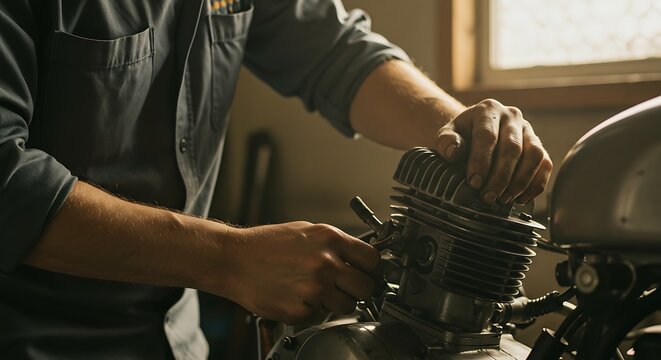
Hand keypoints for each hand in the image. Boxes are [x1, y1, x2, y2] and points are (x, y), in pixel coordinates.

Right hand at [217, 222, 379, 323]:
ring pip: (348, 306)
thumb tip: (359, 258)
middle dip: (358, 289)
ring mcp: (314, 288)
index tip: (367, 273)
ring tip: (318, 291)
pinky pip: (322, 316)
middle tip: (345, 286)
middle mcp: (325, 263)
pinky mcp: (301, 310)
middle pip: (366, 287)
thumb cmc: (267, 244)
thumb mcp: (307, 231)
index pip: (373, 260)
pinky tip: (298, 296)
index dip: (372, 269)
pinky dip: (314, 310)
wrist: (234, 259)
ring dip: (338, 303)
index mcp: (330, 239)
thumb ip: (335, 245)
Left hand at [434, 99, 552, 204]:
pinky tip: (520, 199)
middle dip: (500, 177)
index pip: (487, 136)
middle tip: (488, 197)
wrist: (474, 134)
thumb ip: (446, 142)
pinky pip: (546, 164)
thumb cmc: (460, 136)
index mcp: (487, 110)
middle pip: (512, 148)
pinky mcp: (539, 146)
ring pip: (534, 155)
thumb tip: (454, 152)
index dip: (481, 161)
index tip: (474, 183)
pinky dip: (536, 184)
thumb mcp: (446, 136)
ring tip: (503, 199)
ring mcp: (528, 130)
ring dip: (520, 182)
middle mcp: (512, 116)